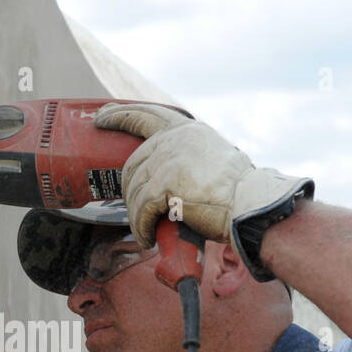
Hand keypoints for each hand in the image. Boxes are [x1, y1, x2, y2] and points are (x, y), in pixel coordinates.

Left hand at [93, 102, 311, 252]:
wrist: (251, 205)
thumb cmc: (238, 194)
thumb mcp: (213, 161)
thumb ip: (188, 160)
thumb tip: (164, 183)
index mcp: (187, 131)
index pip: (146, 114)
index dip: (120, 115)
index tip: (101, 118)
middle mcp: (175, 139)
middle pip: (133, 163)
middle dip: (128, 191)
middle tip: (134, 211)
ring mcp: (168, 158)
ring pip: (134, 188)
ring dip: (136, 214)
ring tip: (146, 229)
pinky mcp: (165, 183)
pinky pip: (140, 208)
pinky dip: (140, 227)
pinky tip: (147, 237)